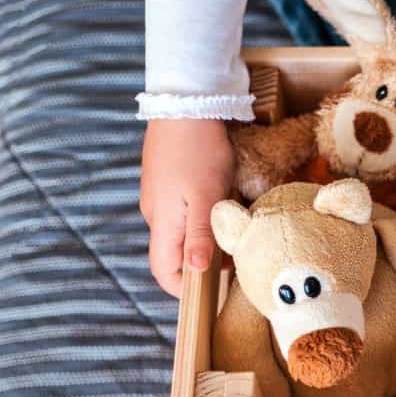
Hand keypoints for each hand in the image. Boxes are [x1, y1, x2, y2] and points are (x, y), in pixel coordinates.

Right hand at [140, 119, 234, 296]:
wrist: (186, 103)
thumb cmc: (198, 149)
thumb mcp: (206, 194)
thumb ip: (201, 234)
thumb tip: (196, 272)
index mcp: (162, 223)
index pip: (164, 272)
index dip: (185, 290)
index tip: (214, 293)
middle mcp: (157, 214)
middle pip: (176, 254)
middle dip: (204, 266)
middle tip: (236, 262)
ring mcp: (162, 198)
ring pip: (184, 232)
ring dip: (208, 240)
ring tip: (236, 234)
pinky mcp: (170, 182)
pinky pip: (186, 212)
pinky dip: (206, 219)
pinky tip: (227, 207)